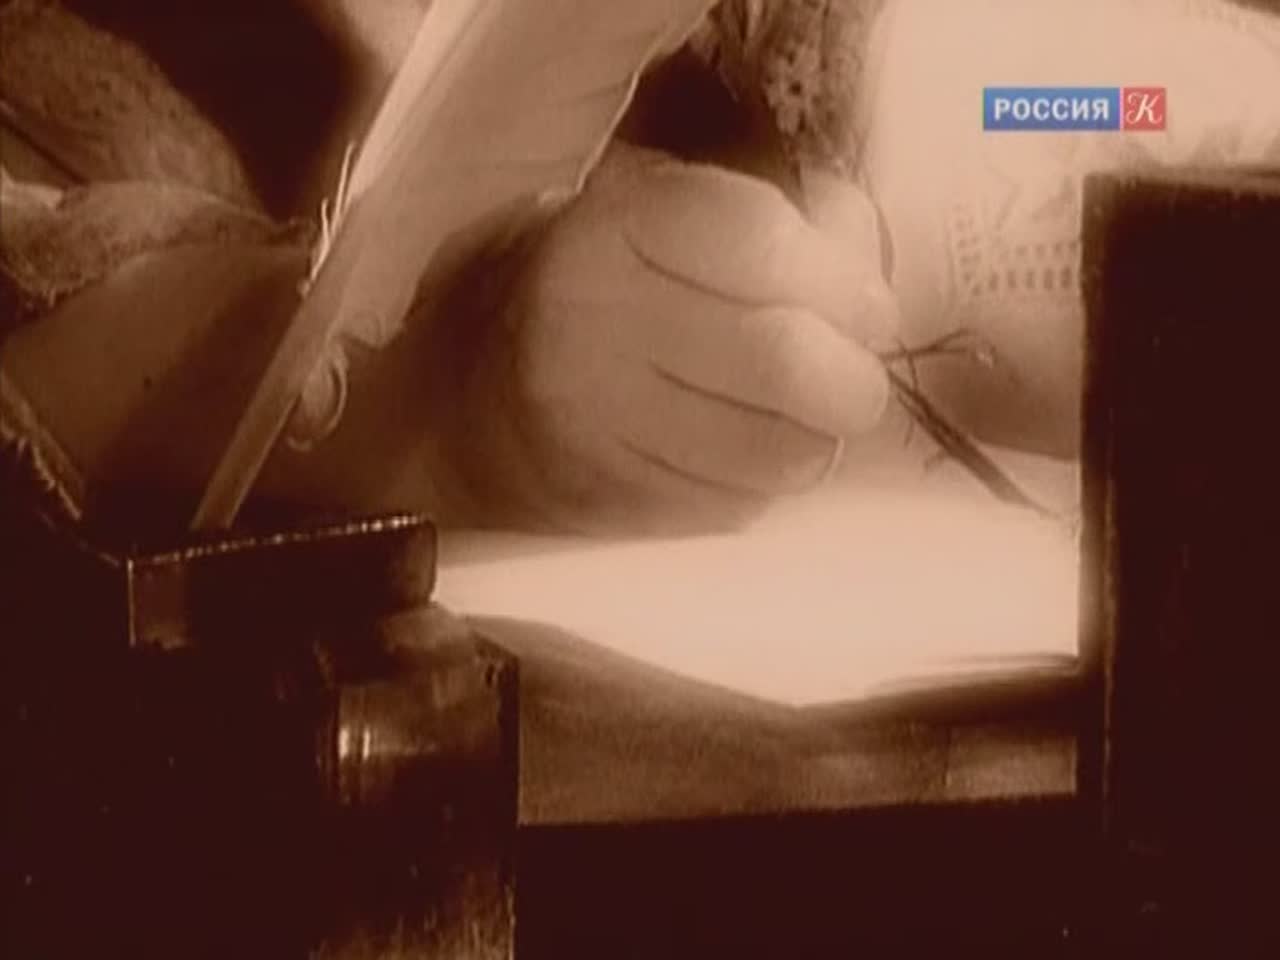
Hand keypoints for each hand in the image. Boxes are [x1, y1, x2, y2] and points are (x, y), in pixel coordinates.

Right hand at [479, 143, 898, 532]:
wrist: (471, 394)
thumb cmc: (599, 292)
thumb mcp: (663, 218)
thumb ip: (778, 221)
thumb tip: (864, 260)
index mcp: (611, 228)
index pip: (760, 240)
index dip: (841, 275)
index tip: (866, 302)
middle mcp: (591, 321)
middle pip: (780, 357)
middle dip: (852, 375)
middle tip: (854, 373)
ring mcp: (594, 423)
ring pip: (775, 450)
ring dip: (816, 437)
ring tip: (797, 414)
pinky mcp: (608, 502)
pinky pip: (739, 505)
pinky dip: (765, 482)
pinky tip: (741, 449)